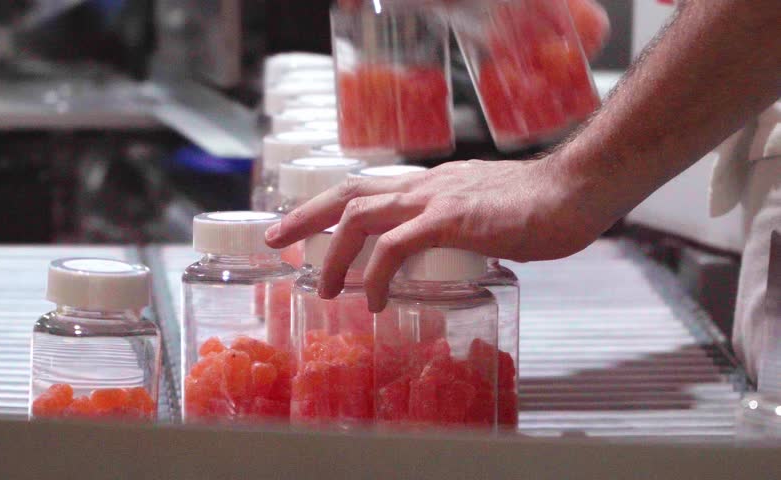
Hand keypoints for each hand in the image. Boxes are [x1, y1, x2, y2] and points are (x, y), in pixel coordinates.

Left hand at [265, 157, 615, 311]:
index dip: (330, 206)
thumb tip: (451, 251)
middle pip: (348, 195)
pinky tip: (374, 299)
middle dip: (305, 217)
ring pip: (360, 218)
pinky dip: (376, 274)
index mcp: (431, 185)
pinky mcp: (450, 220)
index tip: (304, 226)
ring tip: (322, 287)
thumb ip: (462, 229)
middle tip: (275, 240)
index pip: (367, 189)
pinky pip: (396, 247)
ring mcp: (434, 200)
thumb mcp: (486, 214)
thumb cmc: (541, 206)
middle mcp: (424, 186)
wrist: (575, 190)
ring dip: (333, 254)